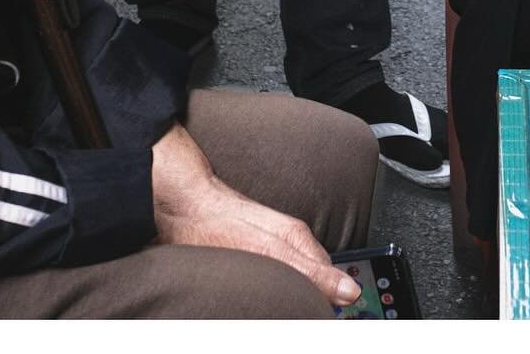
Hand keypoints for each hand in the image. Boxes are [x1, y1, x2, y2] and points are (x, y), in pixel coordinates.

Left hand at [151, 122, 359, 305]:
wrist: (179, 206)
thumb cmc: (219, 222)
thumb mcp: (271, 252)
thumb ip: (311, 271)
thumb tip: (349, 291)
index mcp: (300, 240)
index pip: (332, 282)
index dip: (328, 306)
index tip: (321, 324)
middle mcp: (286, 244)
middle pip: (309, 284)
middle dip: (305, 305)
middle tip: (292, 323)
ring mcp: (265, 250)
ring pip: (285, 284)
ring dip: (281, 302)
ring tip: (273, 318)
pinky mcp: (244, 257)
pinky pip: (264, 283)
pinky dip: (262, 297)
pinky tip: (252, 306)